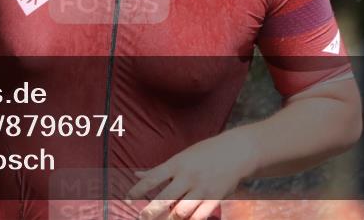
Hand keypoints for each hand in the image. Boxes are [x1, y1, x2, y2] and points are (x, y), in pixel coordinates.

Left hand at [125, 133, 253, 219]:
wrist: (236, 151)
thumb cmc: (204, 153)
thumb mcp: (180, 157)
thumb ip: (158, 170)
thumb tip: (135, 175)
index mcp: (177, 164)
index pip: (153, 178)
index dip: (138, 189)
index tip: (127, 198)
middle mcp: (188, 176)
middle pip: (165, 198)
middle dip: (151, 211)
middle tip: (141, 218)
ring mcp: (202, 189)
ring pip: (181, 211)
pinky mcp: (215, 199)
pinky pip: (200, 216)